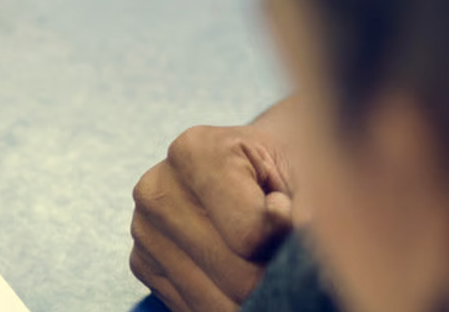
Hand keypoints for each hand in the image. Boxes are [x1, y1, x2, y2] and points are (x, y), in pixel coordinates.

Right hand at [130, 125, 294, 311]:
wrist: (253, 166)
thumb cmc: (285, 166)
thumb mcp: (308, 171)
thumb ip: (306, 203)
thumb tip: (283, 227)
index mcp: (195, 152)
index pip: (251, 236)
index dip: (288, 241)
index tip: (298, 217)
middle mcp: (156, 188)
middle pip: (235, 276)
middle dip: (272, 274)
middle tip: (285, 250)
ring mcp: (142, 227)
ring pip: (214, 302)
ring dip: (252, 294)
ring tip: (262, 259)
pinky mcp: (140, 261)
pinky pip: (193, 308)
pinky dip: (224, 302)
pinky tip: (235, 271)